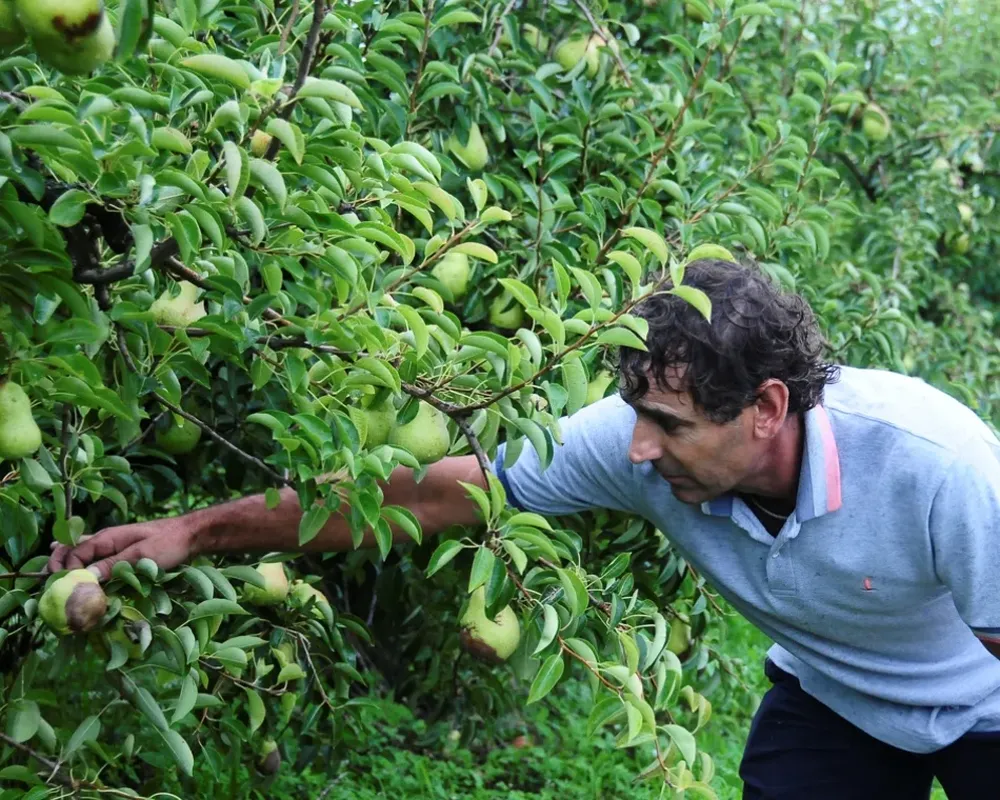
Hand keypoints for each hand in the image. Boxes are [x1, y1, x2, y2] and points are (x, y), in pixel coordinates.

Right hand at [47, 517, 197, 579]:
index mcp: (107, 537)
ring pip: (80, 554)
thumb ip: (113, 565)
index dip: (66, 570)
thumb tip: (83, 577)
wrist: (191, 535)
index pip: (74, 553)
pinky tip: (73, 571)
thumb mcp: (141, 555)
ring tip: (55, 581)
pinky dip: (82, 565)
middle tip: (53, 585)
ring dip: (68, 566)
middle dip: (59, 565)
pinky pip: (95, 559)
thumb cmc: (169, 543)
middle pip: (71, 551)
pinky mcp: (121, 554)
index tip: (66, 589)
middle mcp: (104, 540)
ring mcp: (112, 546)